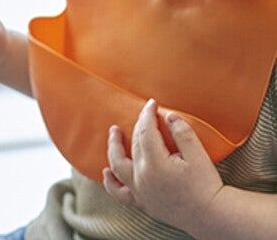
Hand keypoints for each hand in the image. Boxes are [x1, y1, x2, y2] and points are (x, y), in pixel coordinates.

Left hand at [102, 99, 223, 233]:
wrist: (211, 216)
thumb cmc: (206, 185)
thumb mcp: (198, 155)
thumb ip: (182, 133)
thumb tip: (169, 115)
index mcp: (155, 163)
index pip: (146, 132)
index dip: (147, 115)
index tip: (151, 104)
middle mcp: (142, 177)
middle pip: (135, 144)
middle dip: (139, 125)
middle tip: (144, 114)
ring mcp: (139, 191)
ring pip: (118, 165)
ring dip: (114, 147)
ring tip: (114, 132)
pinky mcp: (142, 202)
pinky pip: (119, 193)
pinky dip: (110, 182)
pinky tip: (106, 172)